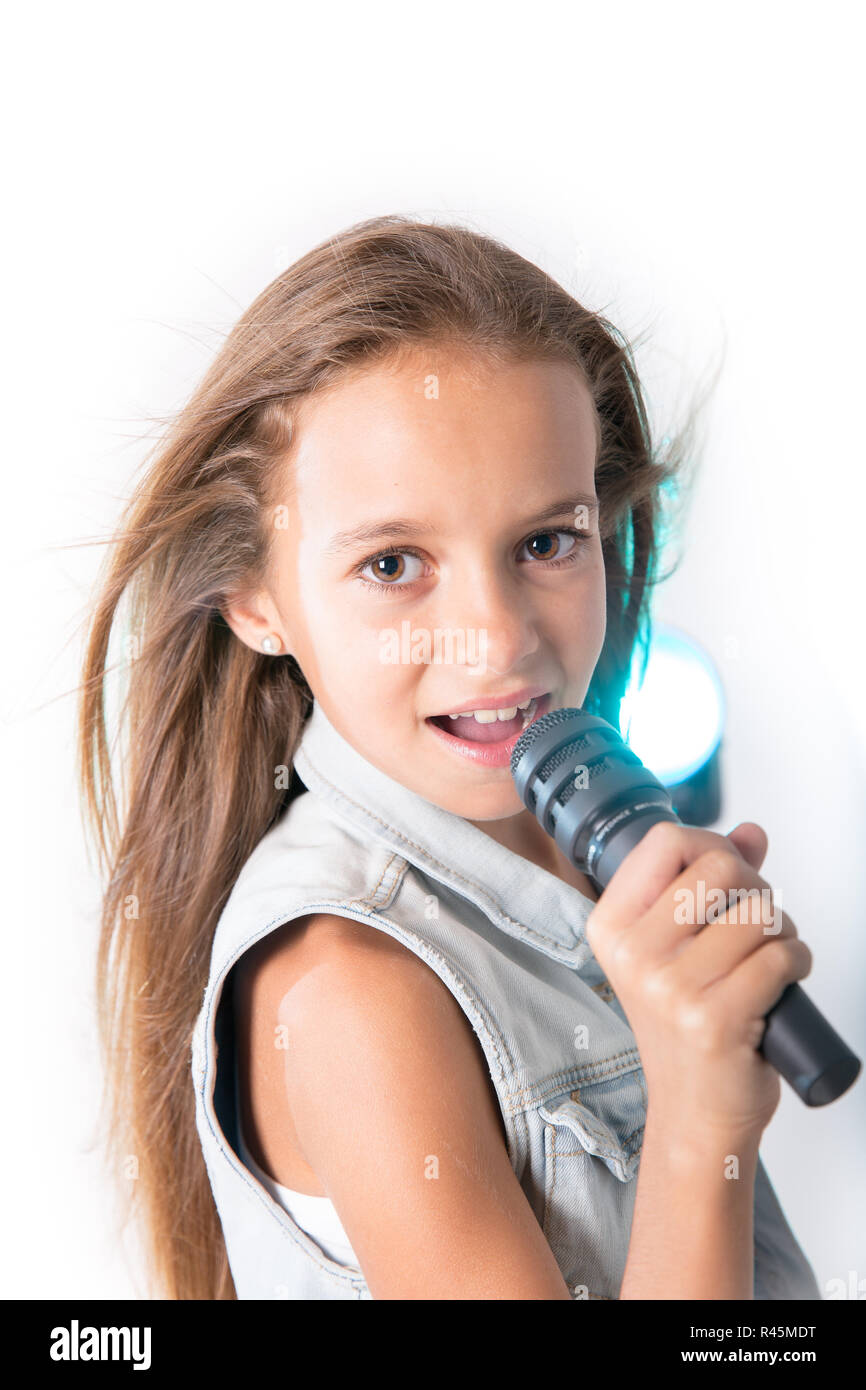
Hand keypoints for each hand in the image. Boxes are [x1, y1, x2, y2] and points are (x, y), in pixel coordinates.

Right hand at [585, 821, 812, 1141]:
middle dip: (756, 888)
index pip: (666, 842)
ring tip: (769, 958)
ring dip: (782, 931)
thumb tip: (751, 834)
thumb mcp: (679, 949)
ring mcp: (670, 989)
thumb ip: (710, 884)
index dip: (712, 846)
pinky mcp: (714, 1019)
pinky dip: (797, 961)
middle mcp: (634, 955)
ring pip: (758, 914)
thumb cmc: (687, 1026)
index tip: (728, 875)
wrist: (694, 1111)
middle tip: (757, 922)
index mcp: (612, 927)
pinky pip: (779, 956)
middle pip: (719, 868)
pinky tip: (782, 982)